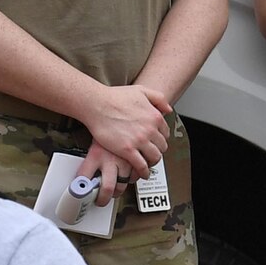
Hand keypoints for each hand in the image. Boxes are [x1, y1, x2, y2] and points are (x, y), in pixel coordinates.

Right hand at [80, 84, 170, 201]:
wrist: (97, 104)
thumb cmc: (115, 97)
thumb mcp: (142, 91)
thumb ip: (158, 99)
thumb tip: (168, 109)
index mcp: (155, 117)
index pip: (165, 133)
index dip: (160, 139)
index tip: (155, 142)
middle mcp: (150, 130)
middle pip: (162, 146)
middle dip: (157, 151)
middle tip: (152, 154)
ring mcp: (139, 141)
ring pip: (154, 157)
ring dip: (152, 162)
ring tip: (148, 164)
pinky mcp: (127, 150)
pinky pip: (141, 165)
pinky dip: (143, 171)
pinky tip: (142, 173)